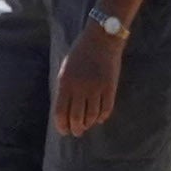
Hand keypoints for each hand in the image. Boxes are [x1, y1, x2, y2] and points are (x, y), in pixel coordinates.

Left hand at [50, 25, 127, 139]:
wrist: (102, 39)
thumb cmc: (80, 55)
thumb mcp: (66, 70)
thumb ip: (65, 91)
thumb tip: (65, 115)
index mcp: (65, 82)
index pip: (60, 113)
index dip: (61, 126)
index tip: (64, 131)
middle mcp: (80, 87)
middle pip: (76, 119)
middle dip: (76, 129)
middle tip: (77, 132)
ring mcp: (96, 87)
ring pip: (92, 117)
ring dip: (88, 124)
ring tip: (87, 125)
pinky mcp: (110, 87)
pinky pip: (106, 110)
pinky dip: (101, 117)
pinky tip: (98, 118)